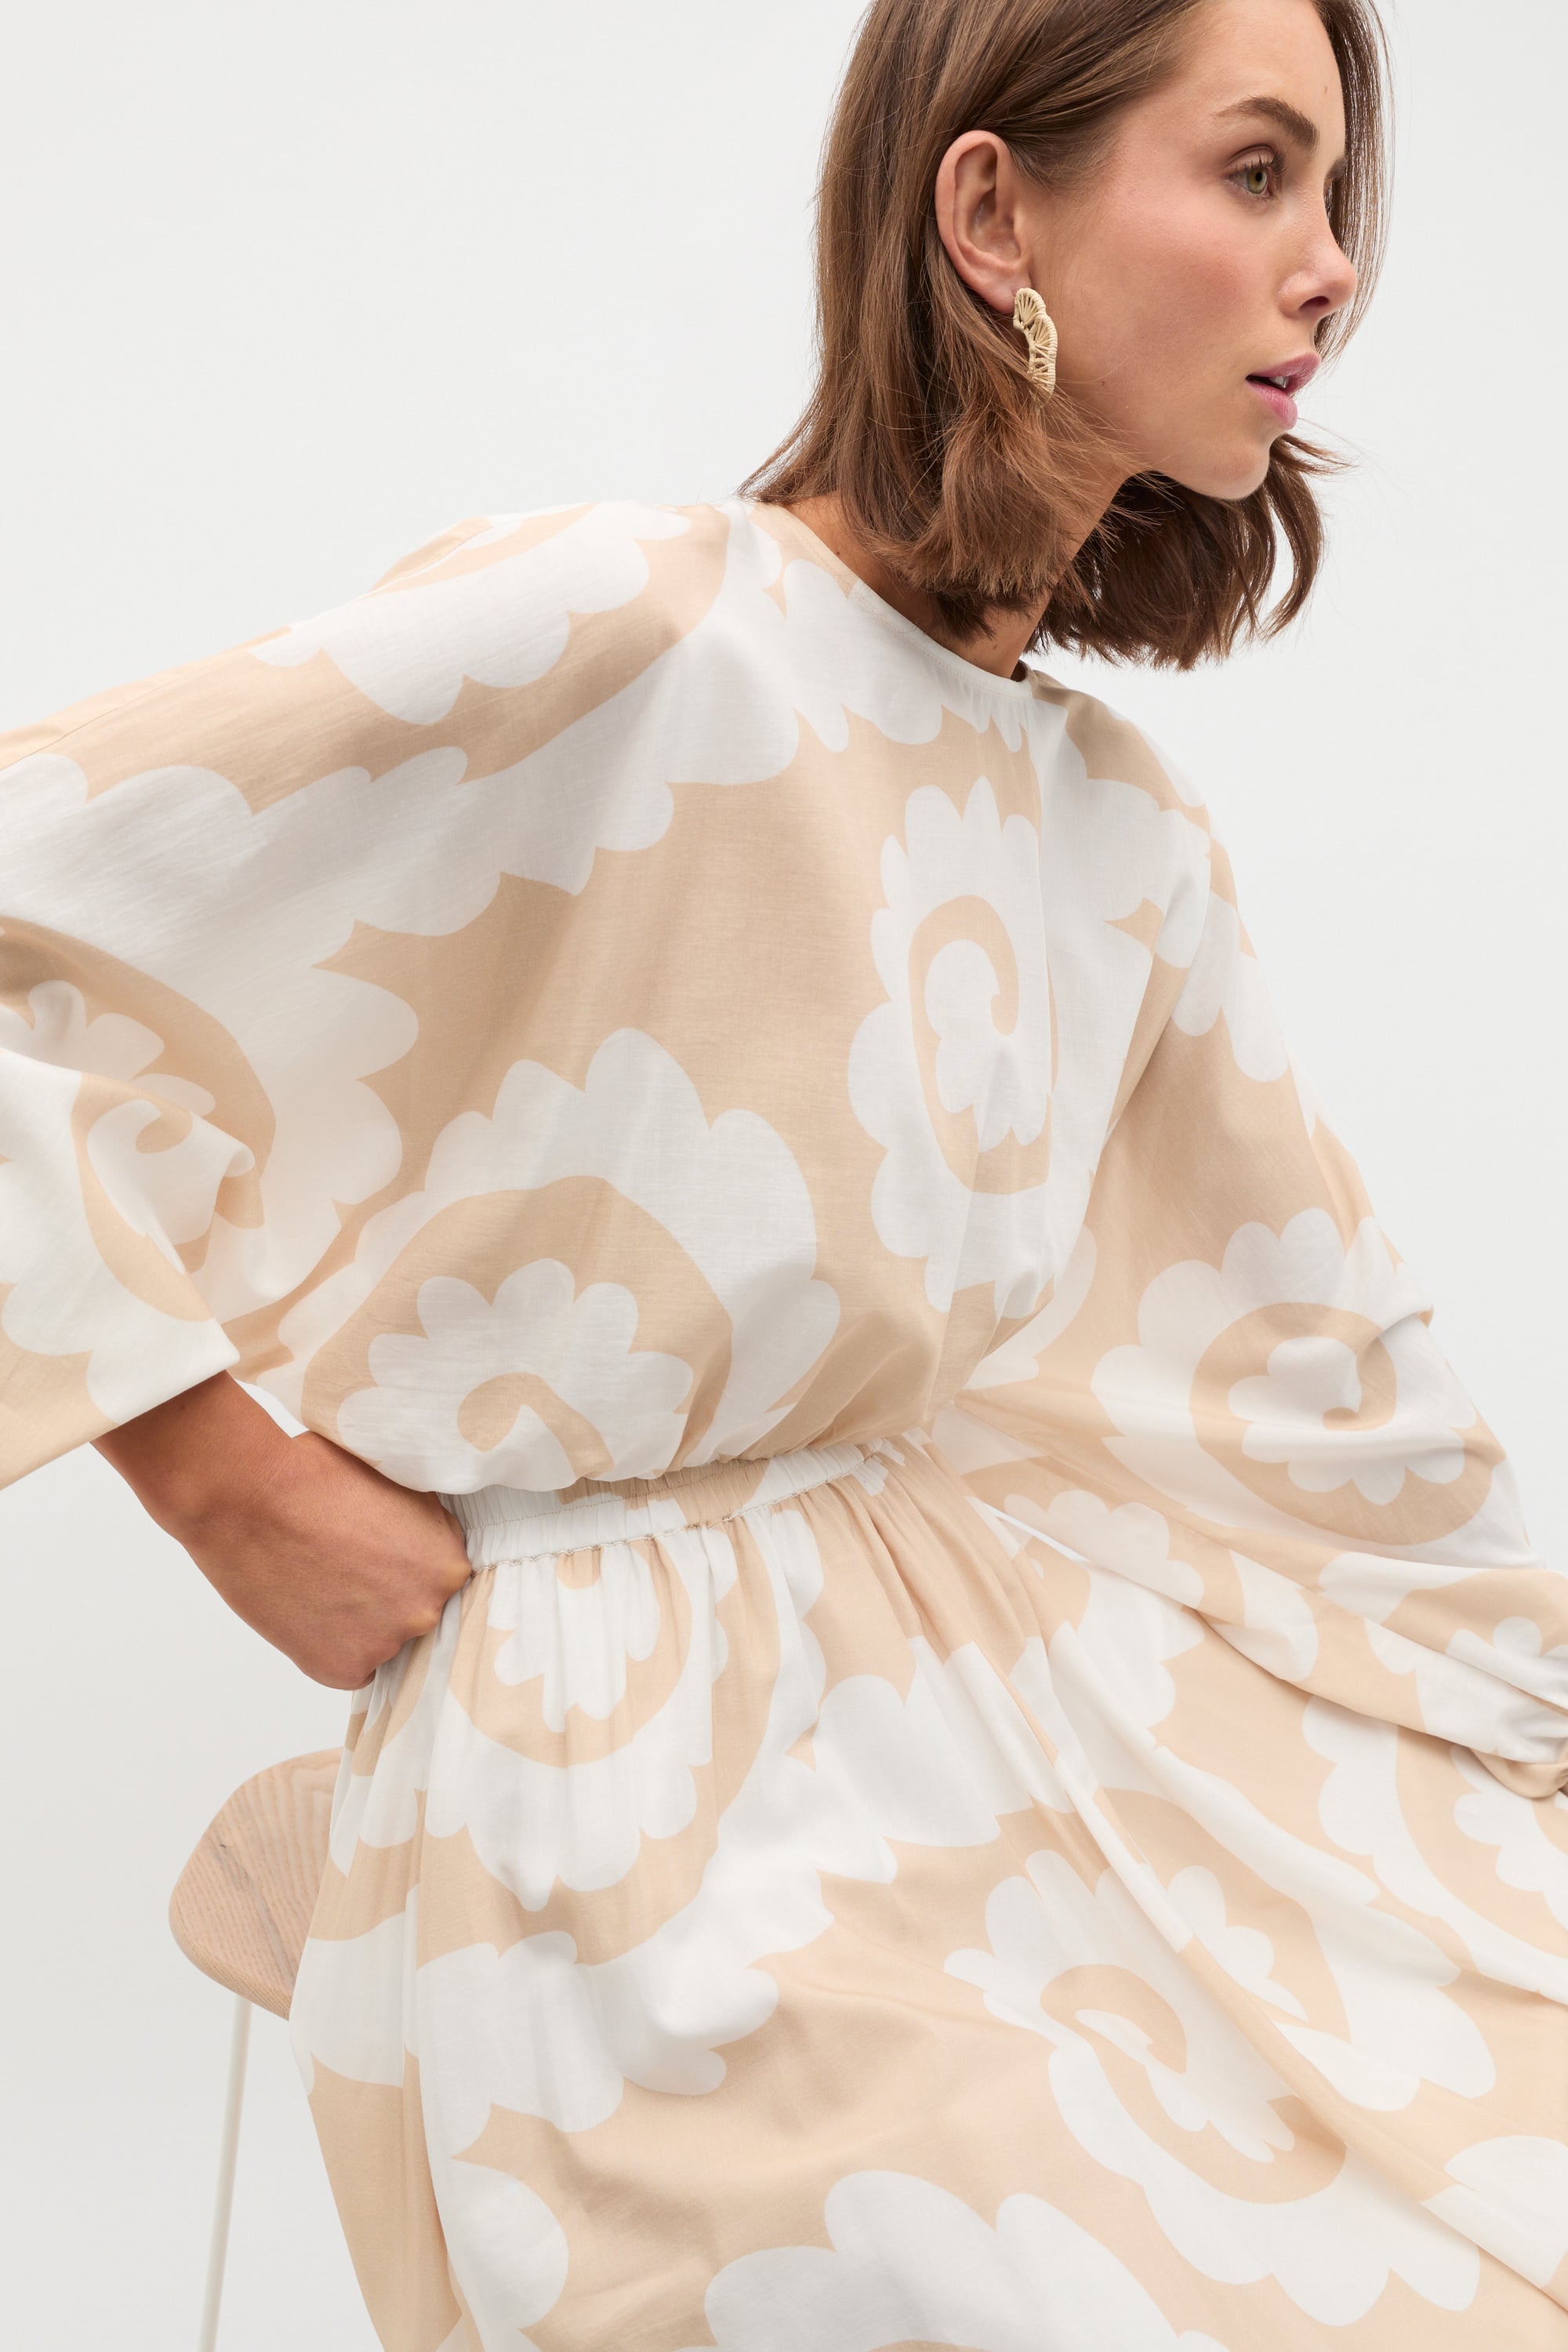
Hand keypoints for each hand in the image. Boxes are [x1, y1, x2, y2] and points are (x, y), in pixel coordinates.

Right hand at [94, 1374, 472, 1687]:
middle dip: (384, 1593)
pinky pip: (345, 1666)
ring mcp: (384, 1644)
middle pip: (411, 1610)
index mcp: (447, 1563)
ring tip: (316, 1581)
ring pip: (377, 1640)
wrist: (251, 1500)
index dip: (403, 1563)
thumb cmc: (316, 1475)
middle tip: (343, 1565)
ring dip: (355, 1621)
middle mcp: (426, 1610)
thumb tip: (425, 1531)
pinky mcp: (341, 1669)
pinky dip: (326, 1646)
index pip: (437, 1577)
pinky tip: (305, 1608)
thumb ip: (422, 1519)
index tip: (376, 1551)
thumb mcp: (396, 1482)